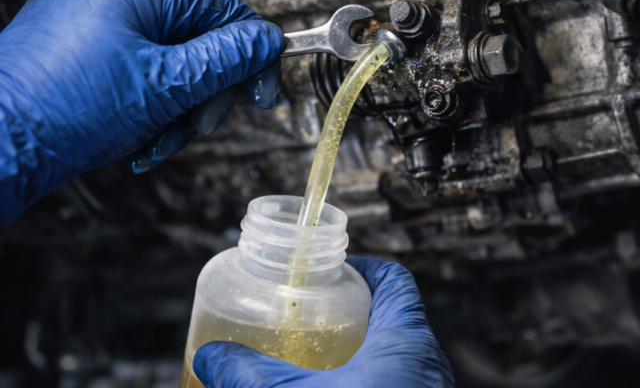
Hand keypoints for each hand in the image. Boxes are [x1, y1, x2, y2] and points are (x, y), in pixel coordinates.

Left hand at [0, 0, 283, 220]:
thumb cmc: (68, 108)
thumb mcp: (170, 85)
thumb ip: (228, 59)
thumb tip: (266, 40)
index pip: (223, 7)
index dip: (250, 54)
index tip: (261, 93)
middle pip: (197, 38)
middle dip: (204, 92)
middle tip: (199, 125)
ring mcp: (94, 18)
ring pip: (169, 62)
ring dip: (175, 109)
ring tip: (156, 142)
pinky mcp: (81, 47)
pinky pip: (138, 72)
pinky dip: (148, 108)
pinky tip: (138, 140)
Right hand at [193, 256, 454, 387]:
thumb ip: (250, 376)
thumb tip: (209, 355)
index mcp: (408, 340)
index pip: (394, 280)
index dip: (363, 267)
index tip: (331, 271)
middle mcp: (427, 366)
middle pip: (392, 319)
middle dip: (351, 315)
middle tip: (312, 317)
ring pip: (393, 360)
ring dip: (357, 355)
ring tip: (315, 362)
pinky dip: (364, 386)